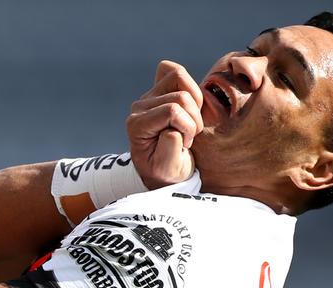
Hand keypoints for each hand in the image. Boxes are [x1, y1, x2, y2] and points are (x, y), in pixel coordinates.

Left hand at [127, 60, 202, 187]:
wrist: (161, 169)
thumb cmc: (165, 170)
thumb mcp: (168, 170)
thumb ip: (169, 151)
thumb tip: (172, 130)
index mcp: (137, 126)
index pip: (172, 110)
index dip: (187, 126)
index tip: (185, 144)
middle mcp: (139, 107)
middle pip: (181, 95)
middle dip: (193, 117)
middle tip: (189, 137)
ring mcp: (148, 96)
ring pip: (179, 76)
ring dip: (195, 101)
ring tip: (191, 122)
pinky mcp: (158, 89)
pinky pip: (173, 70)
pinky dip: (189, 85)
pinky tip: (189, 106)